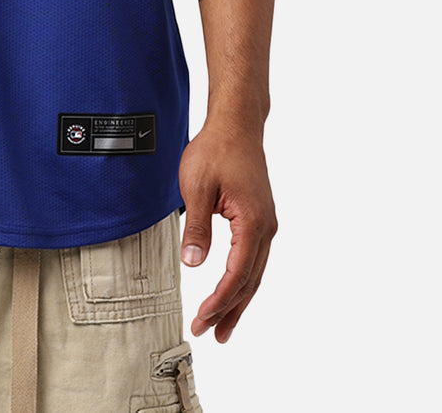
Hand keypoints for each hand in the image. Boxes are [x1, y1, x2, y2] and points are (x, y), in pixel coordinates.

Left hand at [178, 119, 276, 342]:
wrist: (236, 125)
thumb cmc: (216, 150)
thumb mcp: (197, 186)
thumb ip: (197, 227)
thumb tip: (194, 264)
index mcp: (253, 222)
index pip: (237, 274)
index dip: (219, 301)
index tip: (202, 319)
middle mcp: (266, 228)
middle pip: (250, 281)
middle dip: (229, 310)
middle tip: (209, 335)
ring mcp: (266, 224)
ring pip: (254, 273)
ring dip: (238, 301)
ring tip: (223, 329)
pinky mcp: (260, 219)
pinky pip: (253, 259)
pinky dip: (243, 281)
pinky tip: (233, 293)